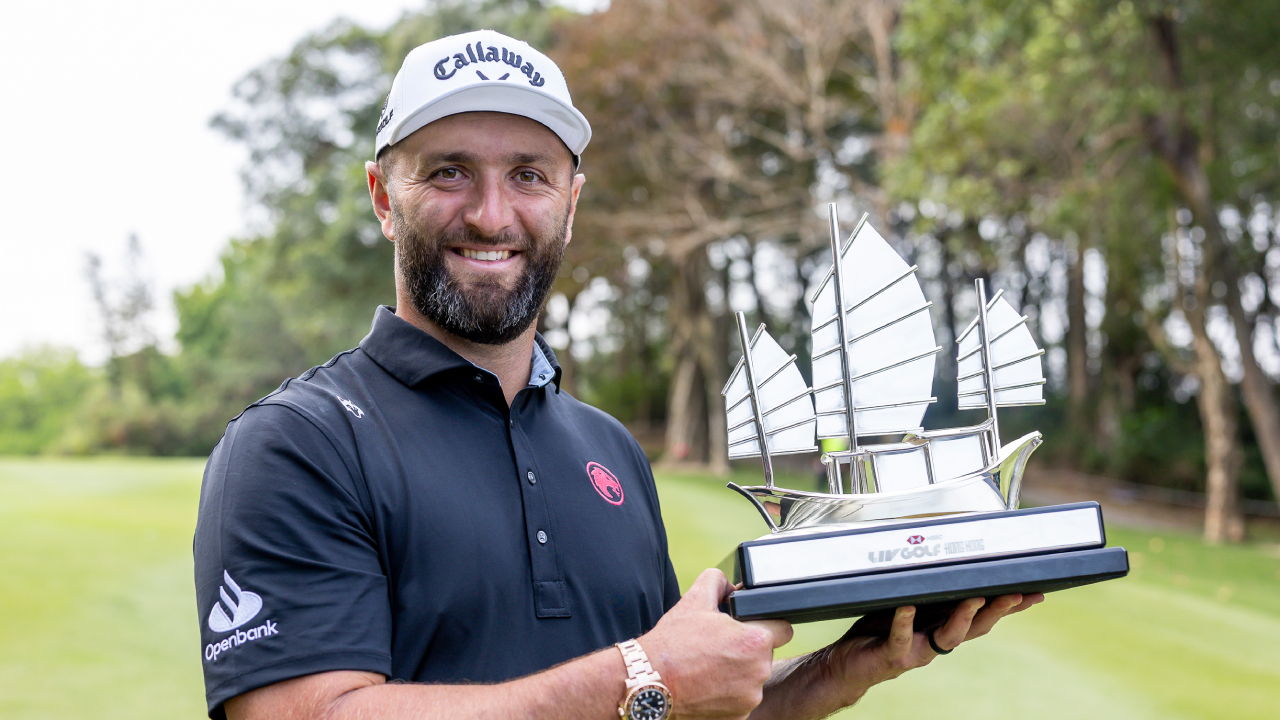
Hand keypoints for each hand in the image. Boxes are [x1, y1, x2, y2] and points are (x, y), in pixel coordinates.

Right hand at [640, 569, 793, 718]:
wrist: (649, 683)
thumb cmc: (672, 644)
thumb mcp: (694, 599)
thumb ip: (718, 581)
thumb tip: (731, 586)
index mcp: (755, 641)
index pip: (783, 628)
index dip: (767, 623)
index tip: (749, 627)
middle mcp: (759, 671)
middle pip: (766, 654)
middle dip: (748, 648)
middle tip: (720, 645)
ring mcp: (750, 697)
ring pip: (754, 677)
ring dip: (739, 671)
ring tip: (710, 665)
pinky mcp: (739, 716)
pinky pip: (742, 698)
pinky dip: (729, 692)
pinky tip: (707, 683)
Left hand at [824, 593, 1042, 705]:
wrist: (850, 665)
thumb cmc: (879, 630)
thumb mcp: (909, 607)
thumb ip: (928, 591)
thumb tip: (946, 561)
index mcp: (944, 626)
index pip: (984, 616)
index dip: (1011, 607)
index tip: (1036, 593)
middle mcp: (937, 641)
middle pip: (977, 627)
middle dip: (999, 610)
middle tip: (1018, 594)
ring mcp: (918, 650)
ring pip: (949, 637)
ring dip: (963, 618)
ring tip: (974, 598)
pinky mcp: (893, 654)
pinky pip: (900, 638)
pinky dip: (904, 622)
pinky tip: (907, 608)